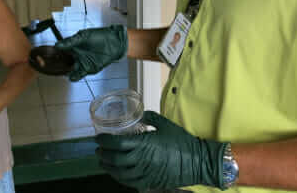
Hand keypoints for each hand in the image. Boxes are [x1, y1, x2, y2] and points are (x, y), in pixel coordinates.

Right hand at [55, 25, 126, 80]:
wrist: (114, 42)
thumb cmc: (99, 36)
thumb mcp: (83, 36)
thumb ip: (70, 41)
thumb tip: (57, 45)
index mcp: (73, 46)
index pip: (60, 51)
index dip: (52, 54)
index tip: (45, 57)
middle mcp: (75, 55)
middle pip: (63, 62)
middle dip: (56, 66)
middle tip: (49, 68)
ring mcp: (81, 62)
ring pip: (70, 69)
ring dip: (64, 72)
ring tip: (60, 73)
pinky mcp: (89, 69)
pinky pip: (79, 74)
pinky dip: (74, 77)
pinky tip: (71, 76)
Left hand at [96, 111, 226, 190]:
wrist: (198, 161)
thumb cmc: (182, 141)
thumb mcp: (165, 124)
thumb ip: (149, 117)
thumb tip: (139, 114)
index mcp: (144, 144)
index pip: (117, 143)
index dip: (104, 141)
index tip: (98, 138)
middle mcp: (142, 160)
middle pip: (115, 159)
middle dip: (103, 154)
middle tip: (98, 150)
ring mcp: (145, 173)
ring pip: (120, 174)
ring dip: (108, 168)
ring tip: (103, 162)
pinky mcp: (150, 182)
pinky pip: (130, 183)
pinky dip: (119, 178)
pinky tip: (116, 174)